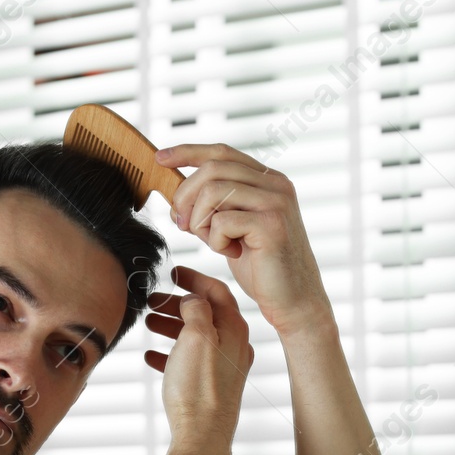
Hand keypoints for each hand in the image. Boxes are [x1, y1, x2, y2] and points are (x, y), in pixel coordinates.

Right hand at [146, 266, 253, 454]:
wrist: (203, 440)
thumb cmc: (198, 391)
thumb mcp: (195, 338)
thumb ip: (196, 310)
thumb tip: (194, 299)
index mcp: (235, 331)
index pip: (217, 291)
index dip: (193, 278)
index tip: (172, 273)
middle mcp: (235, 348)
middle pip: (205, 313)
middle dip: (177, 304)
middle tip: (152, 301)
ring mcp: (225, 369)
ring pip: (196, 337)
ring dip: (171, 326)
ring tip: (148, 324)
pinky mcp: (212, 388)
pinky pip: (191, 361)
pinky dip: (171, 353)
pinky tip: (151, 356)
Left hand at [156, 143, 332, 336]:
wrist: (293, 301)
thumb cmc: (263, 268)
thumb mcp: (234, 229)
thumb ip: (214, 207)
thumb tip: (177, 196)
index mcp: (268, 179)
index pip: (221, 153)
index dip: (188, 153)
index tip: (160, 159)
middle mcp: (276, 184)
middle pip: (212, 169)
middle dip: (186, 195)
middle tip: (182, 224)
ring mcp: (276, 202)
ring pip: (213, 191)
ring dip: (200, 220)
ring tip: (213, 241)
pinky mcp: (271, 225)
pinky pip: (221, 221)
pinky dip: (215, 240)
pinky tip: (231, 253)